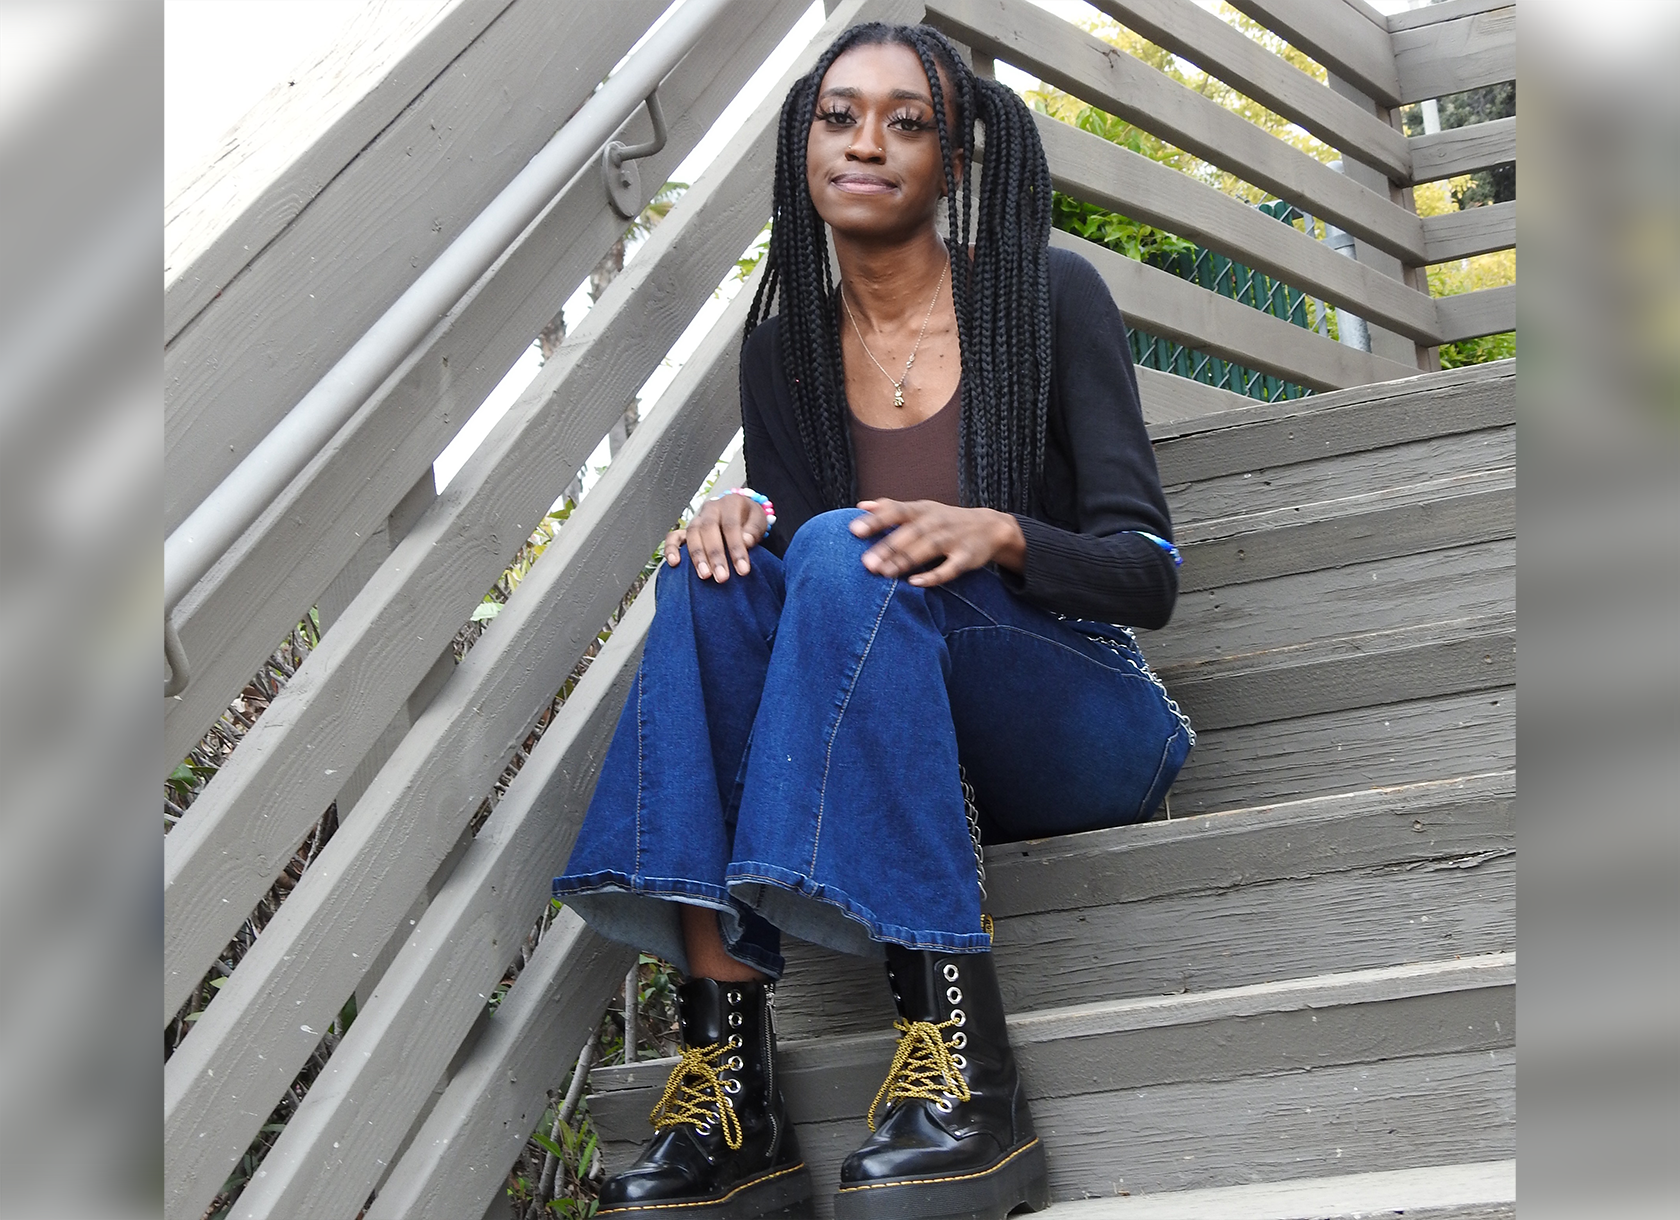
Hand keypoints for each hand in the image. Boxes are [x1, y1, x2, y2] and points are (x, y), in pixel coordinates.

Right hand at [664, 492, 768, 582]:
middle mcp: (711, 509)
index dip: (736, 548)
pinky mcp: (686, 530)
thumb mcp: (759, 520)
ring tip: (704, 575)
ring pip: (692, 534)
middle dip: (715, 555)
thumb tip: (746, 541)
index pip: (731, 525)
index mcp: (730, 503)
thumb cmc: (749, 519)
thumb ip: (754, 530)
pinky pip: (673, 537)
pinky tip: (674, 563)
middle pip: (709, 530)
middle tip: (722, 577)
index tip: (743, 569)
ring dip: (697, 556)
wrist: (740, 513)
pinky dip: (671, 549)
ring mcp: (696, 519)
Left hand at [848, 499, 1025, 587]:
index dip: (876, 520)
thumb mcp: (921, 509)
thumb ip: (891, 508)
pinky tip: (915, 583)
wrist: (990, 526)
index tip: (853, 530)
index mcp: (922, 510)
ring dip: (905, 561)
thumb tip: (860, 506)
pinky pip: (950, 568)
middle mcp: (936, 522)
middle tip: (865, 563)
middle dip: (887, 547)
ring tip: (883, 573)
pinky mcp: (966, 557)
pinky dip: (934, 575)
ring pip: (928, 549)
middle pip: (910, 533)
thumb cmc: (945, 520)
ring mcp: (953, 539)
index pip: (896, 511)